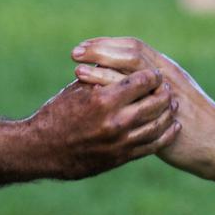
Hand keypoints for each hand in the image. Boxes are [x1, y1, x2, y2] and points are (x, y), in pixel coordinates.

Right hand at [26, 68, 177, 179]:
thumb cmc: (56, 114)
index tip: (155, 73)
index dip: (151, 76)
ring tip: (173, 105)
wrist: (41, 150)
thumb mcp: (77, 89)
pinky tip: (172, 127)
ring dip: (168, 113)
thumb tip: (120, 57)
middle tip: (168, 87)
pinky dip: (165, 135)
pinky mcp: (120, 157)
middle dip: (164, 93)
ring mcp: (119, 142)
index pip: (141, 82)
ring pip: (157, 126)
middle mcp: (114, 122)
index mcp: (103, 100)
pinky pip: (151, 146)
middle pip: (154, 103)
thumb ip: (101, 75)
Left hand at [73, 37, 214, 179]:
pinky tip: (94, 100)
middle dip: (99, 51)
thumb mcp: (176, 94)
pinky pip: (134, 104)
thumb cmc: (198, 121)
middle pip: (129, 54)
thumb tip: (128, 78)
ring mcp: (165, 97)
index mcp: (167, 69)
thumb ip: (153, 85)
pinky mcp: (162, 118)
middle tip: (74, 53)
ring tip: (77, 71)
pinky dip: (114, 98)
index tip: (84, 46)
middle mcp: (166, 78)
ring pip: (130, 75)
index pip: (133, 46)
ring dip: (101, 71)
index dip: (107, 44)